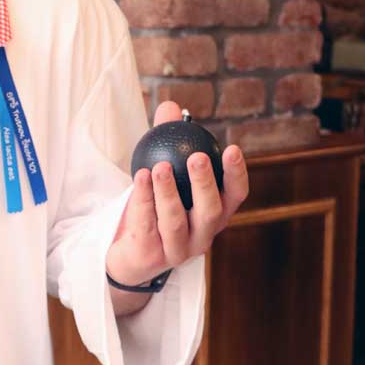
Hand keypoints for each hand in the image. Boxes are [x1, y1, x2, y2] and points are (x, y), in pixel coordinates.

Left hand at [106, 102, 248, 293]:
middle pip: (211, 212)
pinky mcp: (152, 257)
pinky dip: (143, 201)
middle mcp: (203, 235)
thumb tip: (171, 107)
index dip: (237, 174)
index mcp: (215, 214)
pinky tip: (139, 178)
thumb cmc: (154, 207)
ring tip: (160, 167)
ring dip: (169, 193)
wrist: (127, 253)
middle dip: (206, 184)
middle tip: (197, 157)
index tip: (231, 149)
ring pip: (176, 222)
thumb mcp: (162, 172)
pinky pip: (147, 226)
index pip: (235, 195)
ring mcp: (179, 250)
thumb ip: (167, 140)